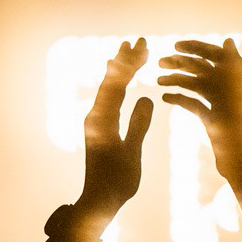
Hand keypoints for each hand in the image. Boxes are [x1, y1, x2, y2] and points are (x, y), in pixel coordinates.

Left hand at [77, 38, 153, 216]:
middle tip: (140, 41)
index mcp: (102, 121)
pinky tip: (122, 80)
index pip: (116, 85)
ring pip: (108, 89)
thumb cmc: (117, 182)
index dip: (129, 64)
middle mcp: (95, 116)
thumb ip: (138, 125)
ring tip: (130, 52)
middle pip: (110, 81)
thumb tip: (146, 97)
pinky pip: (108, 100)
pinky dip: (117, 85)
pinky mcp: (100, 128)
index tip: (142, 46)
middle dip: (125, 61)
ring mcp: (96, 121)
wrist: (99, 200)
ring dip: (120, 70)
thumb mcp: (131, 153)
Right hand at [158, 38, 241, 178]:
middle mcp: (226, 86)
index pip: (213, 54)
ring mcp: (217, 102)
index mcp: (234, 76)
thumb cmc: (239, 118)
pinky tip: (165, 97)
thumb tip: (228, 41)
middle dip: (180, 63)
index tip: (175, 46)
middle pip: (200, 68)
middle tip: (159, 62)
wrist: (237, 152)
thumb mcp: (238, 85)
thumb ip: (233, 62)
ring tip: (158, 80)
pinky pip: (192, 103)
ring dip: (175, 80)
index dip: (195, 47)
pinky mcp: (209, 118)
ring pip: (193, 84)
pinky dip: (179, 98)